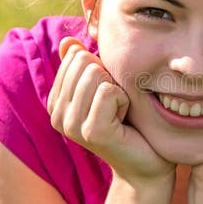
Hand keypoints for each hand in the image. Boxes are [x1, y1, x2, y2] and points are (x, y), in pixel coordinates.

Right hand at [48, 38, 174, 185]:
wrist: (147, 162)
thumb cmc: (129, 122)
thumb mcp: (104, 88)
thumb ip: (84, 66)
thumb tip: (67, 41)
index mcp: (55, 102)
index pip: (74, 56)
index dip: (101, 70)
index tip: (107, 97)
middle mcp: (57, 115)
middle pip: (84, 62)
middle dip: (109, 78)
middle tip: (115, 106)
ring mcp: (71, 125)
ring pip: (96, 74)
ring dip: (118, 90)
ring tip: (119, 113)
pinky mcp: (92, 132)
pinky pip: (110, 92)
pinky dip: (125, 101)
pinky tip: (124, 121)